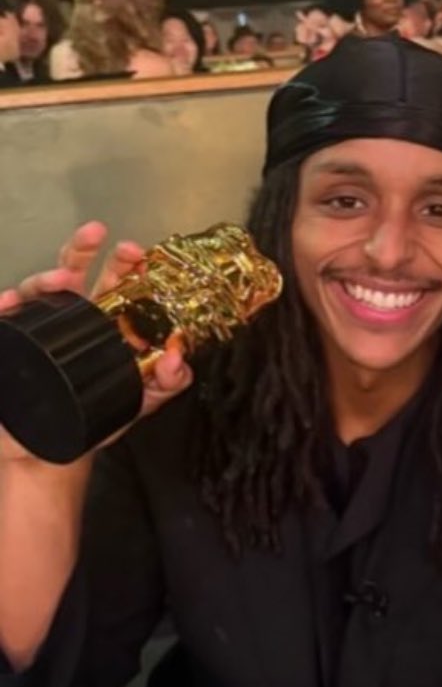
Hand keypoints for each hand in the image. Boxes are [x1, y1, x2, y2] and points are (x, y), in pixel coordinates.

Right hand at [0, 223, 192, 463]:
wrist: (44, 451)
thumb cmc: (93, 416)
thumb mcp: (138, 399)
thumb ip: (167, 381)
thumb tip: (179, 359)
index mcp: (104, 321)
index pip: (116, 281)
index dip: (125, 263)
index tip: (136, 253)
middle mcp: (70, 316)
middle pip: (75, 269)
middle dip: (84, 248)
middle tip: (96, 236)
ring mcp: (37, 328)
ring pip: (38, 289)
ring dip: (46, 276)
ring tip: (60, 278)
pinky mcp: (10, 342)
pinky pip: (4, 317)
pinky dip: (5, 304)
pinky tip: (9, 301)